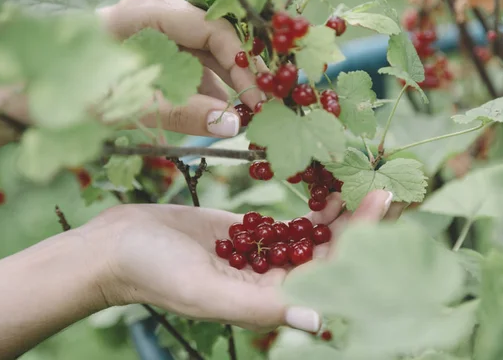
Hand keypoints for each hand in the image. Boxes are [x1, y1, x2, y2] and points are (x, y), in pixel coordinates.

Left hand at [0, 0, 264, 154]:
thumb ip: (179, 112)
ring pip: (200, 52)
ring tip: (238, 121)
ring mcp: (147, 26)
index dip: (242, 65)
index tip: (258, 100)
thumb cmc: (57, 88)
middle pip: (211, 38)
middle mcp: (151, 10)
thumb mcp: (121, 104)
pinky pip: (183, 62)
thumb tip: (232, 123)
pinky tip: (210, 113)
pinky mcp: (144, 45)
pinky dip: (199, 88)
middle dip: (238, 76)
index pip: (212, 29)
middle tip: (259, 114)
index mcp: (143, 10)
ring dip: (221, 86)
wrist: (10, 86)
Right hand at [83, 190, 393, 331]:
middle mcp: (271, 281)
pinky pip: (288, 220)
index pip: (327, 273)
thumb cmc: (155, 273)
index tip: (381, 205)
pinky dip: (308, 204)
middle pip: (328, 252)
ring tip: (362, 180)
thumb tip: (319, 322)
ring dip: (338, 211)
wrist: (118, 246)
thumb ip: (259, 309)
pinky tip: (326, 183)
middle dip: (357, 222)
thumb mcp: (206, 292)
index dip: (359, 241)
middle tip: (384, 186)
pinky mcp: (247, 232)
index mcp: (268, 301)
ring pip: (311, 235)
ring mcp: (261, 255)